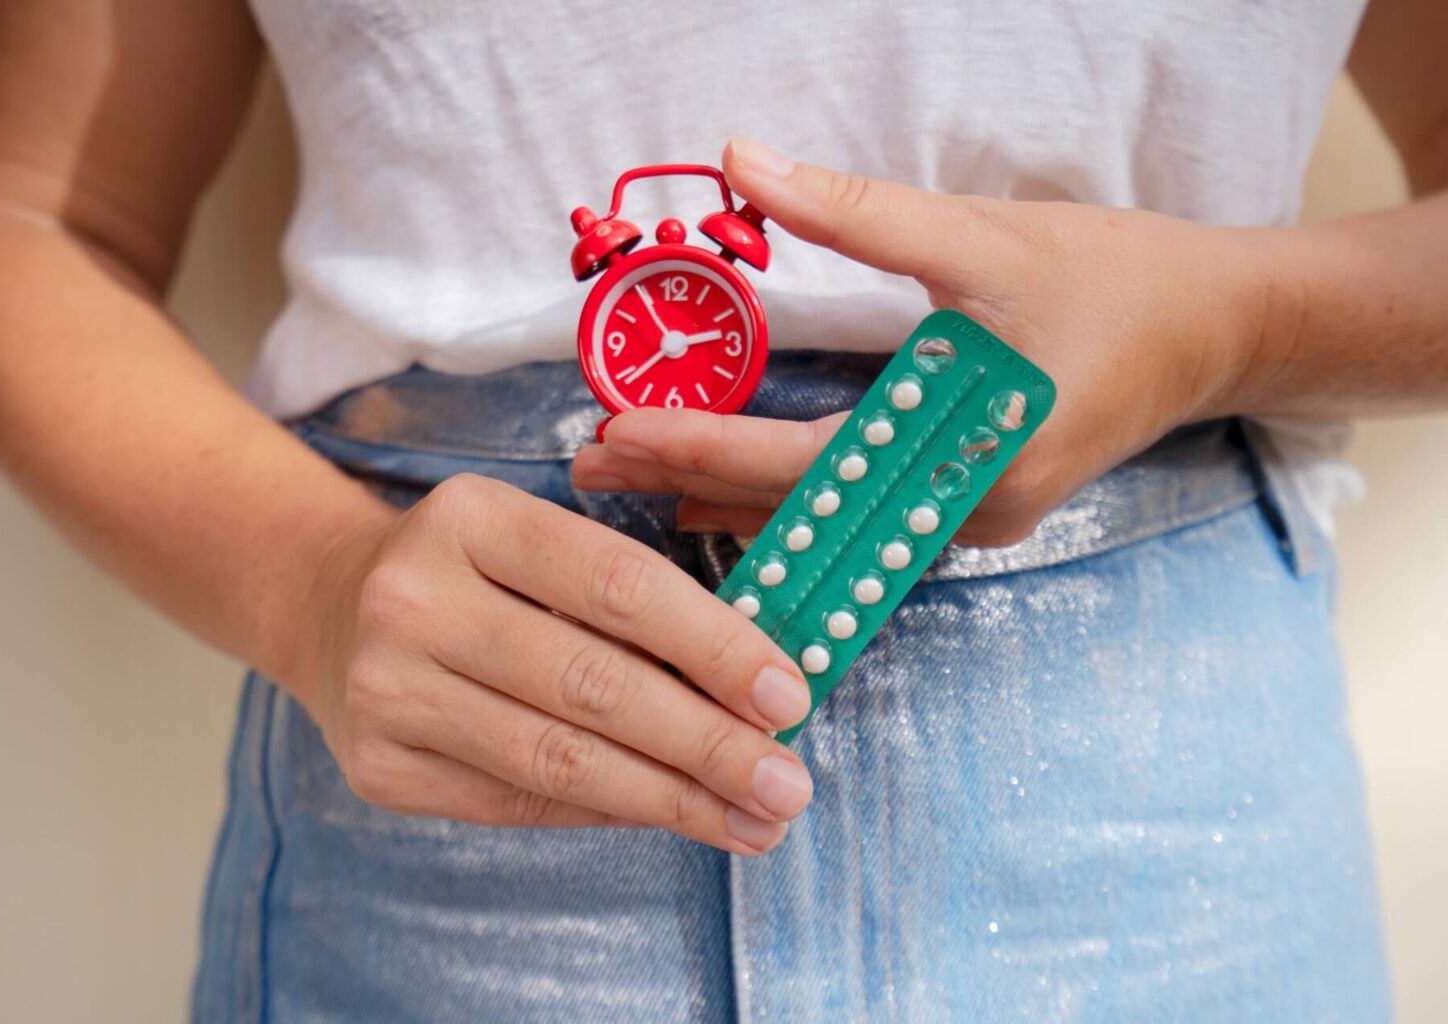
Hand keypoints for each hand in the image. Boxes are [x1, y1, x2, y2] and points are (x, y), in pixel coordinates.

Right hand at [288, 474, 815, 853]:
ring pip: (558, 760)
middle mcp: (415, 598)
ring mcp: (388, 688)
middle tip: (787, 784)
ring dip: (671, 799)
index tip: (788, 695)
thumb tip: (749, 691)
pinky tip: (670, 816)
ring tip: (751, 821)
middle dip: (707, 744)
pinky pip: (520, 803)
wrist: (327, 605)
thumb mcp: (530, 539)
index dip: (713, 644)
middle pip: (593, 684)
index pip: (618, 584)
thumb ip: (622, 598)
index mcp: (470, 517)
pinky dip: (608, 812)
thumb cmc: (468, 569)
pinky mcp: (379, 768)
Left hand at [572, 137, 1279, 546]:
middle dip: (689, 484)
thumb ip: (854, 212)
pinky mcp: (970, 510)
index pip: (802, 461)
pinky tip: (723, 496)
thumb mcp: (980, 236)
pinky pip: (860, 522)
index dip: (701, 446)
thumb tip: (744, 161)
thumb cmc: (1113, 283)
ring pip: (828, 527)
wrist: (1219, 332)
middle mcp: (960, 510)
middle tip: (587, 470)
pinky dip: (789, 505)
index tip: (614, 436)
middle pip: (802, 510)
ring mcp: (968, 522)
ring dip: (729, 499)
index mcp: (963, 449)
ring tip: (634, 485)